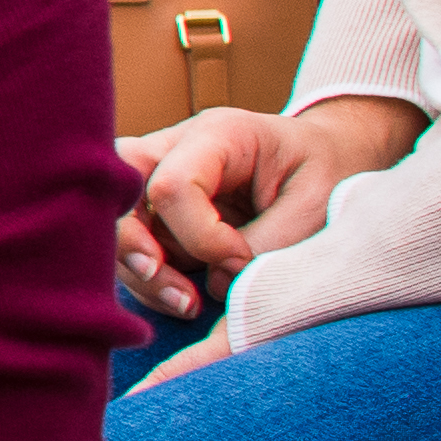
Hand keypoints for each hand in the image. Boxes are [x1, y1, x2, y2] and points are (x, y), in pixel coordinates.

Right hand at [116, 95, 409, 320]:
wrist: (327, 159)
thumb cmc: (325, 173)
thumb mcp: (315, 203)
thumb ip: (269, 243)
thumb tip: (214, 284)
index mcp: (215, 135)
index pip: (172, 184)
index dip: (200, 236)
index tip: (242, 260)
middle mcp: (171, 150)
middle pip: (115, 191)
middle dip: (130, 245)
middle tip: (169, 284)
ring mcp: (156, 181)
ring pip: (113, 226)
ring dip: (142, 273)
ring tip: (188, 304)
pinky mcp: (156, 214)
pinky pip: (132, 249)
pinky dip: (150, 280)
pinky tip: (183, 297)